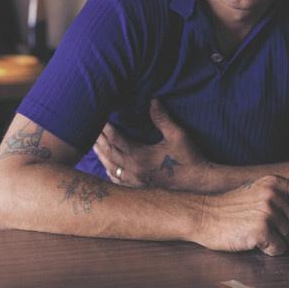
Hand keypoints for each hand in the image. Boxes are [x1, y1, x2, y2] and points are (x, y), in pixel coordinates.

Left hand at [94, 98, 211, 189]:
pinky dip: (109, 171)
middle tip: (88, 126)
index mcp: (141, 156)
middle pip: (109, 152)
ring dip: (101, 154)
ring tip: (93, 143)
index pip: (115, 139)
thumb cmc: (190, 158)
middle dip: (98, 138)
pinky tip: (106, 166)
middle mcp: (134, 170)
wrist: (200, 184)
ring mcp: (136, 181)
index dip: (105, 127)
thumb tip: (153, 100)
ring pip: (110, 167)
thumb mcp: (178, 135)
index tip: (97, 116)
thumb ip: (163, 118)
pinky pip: (118, 181)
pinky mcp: (140, 187)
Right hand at [195, 175, 288, 255]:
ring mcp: (267, 212)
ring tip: (260, 231)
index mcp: (274, 182)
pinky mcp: (261, 230)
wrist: (204, 215)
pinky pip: (280, 249)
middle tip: (271, 226)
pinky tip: (255, 239)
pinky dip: (269, 249)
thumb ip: (282, 192)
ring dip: (278, 240)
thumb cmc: (231, 206)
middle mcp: (273, 195)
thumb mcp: (258, 188)